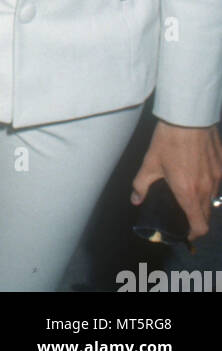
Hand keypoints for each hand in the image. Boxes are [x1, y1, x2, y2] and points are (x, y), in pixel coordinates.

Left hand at [131, 120, 221, 244]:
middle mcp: (207, 189)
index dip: (194, 234)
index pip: (200, 226)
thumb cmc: (167, 141)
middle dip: (197, 218)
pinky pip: (218, 181)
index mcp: (189, 194)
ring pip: (214, 198)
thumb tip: (135, 200)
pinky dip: (210, 184)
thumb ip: (141, 185)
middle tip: (185, 213)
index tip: (186, 232)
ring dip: (204, 201)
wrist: (188, 116)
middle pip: (208, 214)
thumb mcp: (150, 163)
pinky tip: (198, 174)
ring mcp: (217, 176)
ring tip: (190, 192)